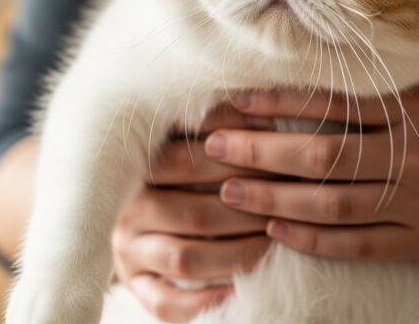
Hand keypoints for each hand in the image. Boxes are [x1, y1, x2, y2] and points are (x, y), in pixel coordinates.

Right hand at [112, 106, 273, 322]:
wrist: (128, 222)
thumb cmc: (178, 177)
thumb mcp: (185, 149)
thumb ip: (213, 135)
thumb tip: (265, 114)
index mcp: (137, 170)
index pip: (182, 158)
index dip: (232, 151)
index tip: (273, 142)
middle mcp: (128, 212)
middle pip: (194, 211)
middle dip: (248, 207)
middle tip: (290, 198)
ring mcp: (128, 254)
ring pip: (185, 258)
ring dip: (238, 251)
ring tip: (275, 240)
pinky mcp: (137, 288)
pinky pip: (168, 303)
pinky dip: (206, 300)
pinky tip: (241, 290)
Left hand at [205, 89, 418, 260]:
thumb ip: (371, 83)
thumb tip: (291, 64)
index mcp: (418, 108)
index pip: (336, 104)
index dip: (280, 103)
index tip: (234, 99)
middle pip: (325, 156)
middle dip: (261, 152)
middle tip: (213, 147)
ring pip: (334, 205)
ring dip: (274, 198)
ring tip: (229, 190)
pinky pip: (358, 244)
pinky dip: (312, 239)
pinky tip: (273, 230)